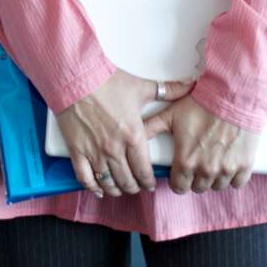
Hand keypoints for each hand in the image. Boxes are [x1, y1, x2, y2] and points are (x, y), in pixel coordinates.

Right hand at [53, 72, 192, 196]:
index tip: (150, 184)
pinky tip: (98, 189)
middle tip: (137, 186)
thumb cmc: (108, 81)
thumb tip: (189, 86)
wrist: (76, 77)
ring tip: (120, 189)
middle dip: (134, 187)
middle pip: (127, 181)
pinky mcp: (77, 151)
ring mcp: (95, 152)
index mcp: (133, 136)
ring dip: (116, 189)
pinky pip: (85, 178)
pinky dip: (92, 187)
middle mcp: (115, 149)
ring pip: (108, 183)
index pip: (144, 171)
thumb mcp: (141, 86)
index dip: (149, 182)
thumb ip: (167, 90)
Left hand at [143, 96, 259, 194]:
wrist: (233, 95)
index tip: (181, 171)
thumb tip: (134, 135)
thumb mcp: (171, 115)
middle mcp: (205, 170)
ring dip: (213, 177)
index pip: (178, 187)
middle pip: (198, 187)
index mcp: (186, 162)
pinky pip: (237, 182)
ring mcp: (226, 170)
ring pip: (217, 186)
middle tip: (197, 161)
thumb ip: (151, 128)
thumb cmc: (202, 103)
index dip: (178, 179)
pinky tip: (228, 162)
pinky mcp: (244, 165)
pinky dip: (233, 176)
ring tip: (213, 159)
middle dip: (195, 177)